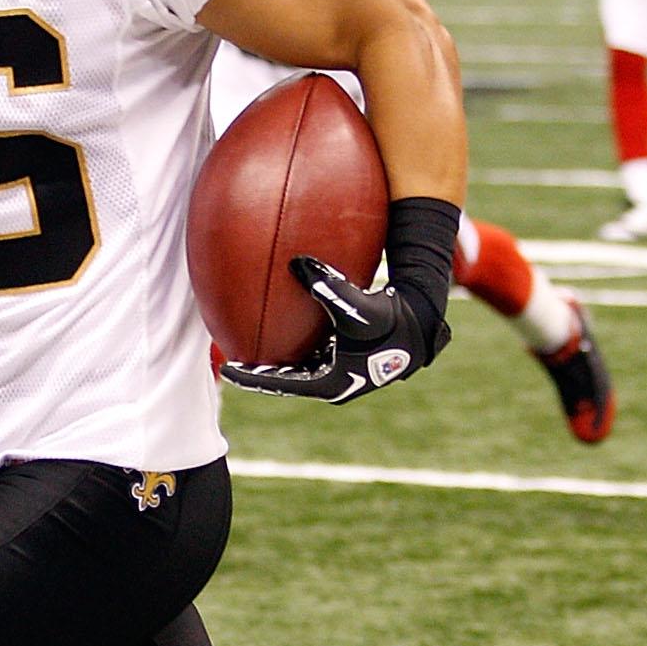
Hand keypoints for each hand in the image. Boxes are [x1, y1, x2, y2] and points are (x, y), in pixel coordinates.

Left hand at [219, 257, 447, 403]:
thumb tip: (296, 262)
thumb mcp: (353, 304)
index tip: (227, 371)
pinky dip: (293, 347)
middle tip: (232, 362)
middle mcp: (333, 382)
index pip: (281, 383)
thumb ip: (323, 284)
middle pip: (286, 379)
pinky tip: (279, 330)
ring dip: (277, 362)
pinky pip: (310, 354)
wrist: (419, 321)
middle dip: (260, 372)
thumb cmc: (389, 318)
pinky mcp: (345, 357)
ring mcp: (339, 370)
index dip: (252, 378)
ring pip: (298, 369)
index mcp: (330, 382)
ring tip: (250, 350)